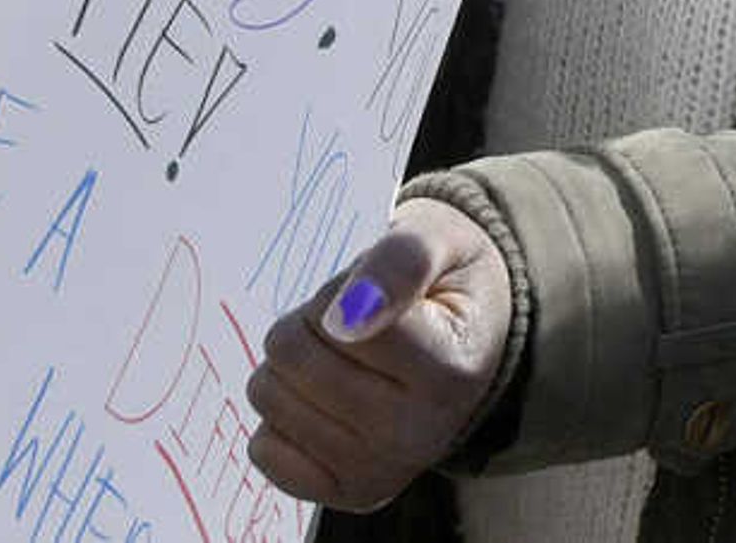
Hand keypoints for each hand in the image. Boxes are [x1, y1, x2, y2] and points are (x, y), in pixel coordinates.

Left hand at [246, 200, 513, 507]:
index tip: (372, 291)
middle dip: (309, 322)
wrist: (471, 348)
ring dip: (292, 365)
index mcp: (448, 371)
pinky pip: (264, 448)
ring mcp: (380, 471)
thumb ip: (401, 260)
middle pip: (293, 356)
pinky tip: (324, 403)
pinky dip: (282, 416)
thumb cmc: (447, 286)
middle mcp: (417, 435)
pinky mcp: (347, 495)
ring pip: (269, 396)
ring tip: (340, 359)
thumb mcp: (439, 241)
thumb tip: (347, 312)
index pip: (337, 317)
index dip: (340, 288)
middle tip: (350, 324)